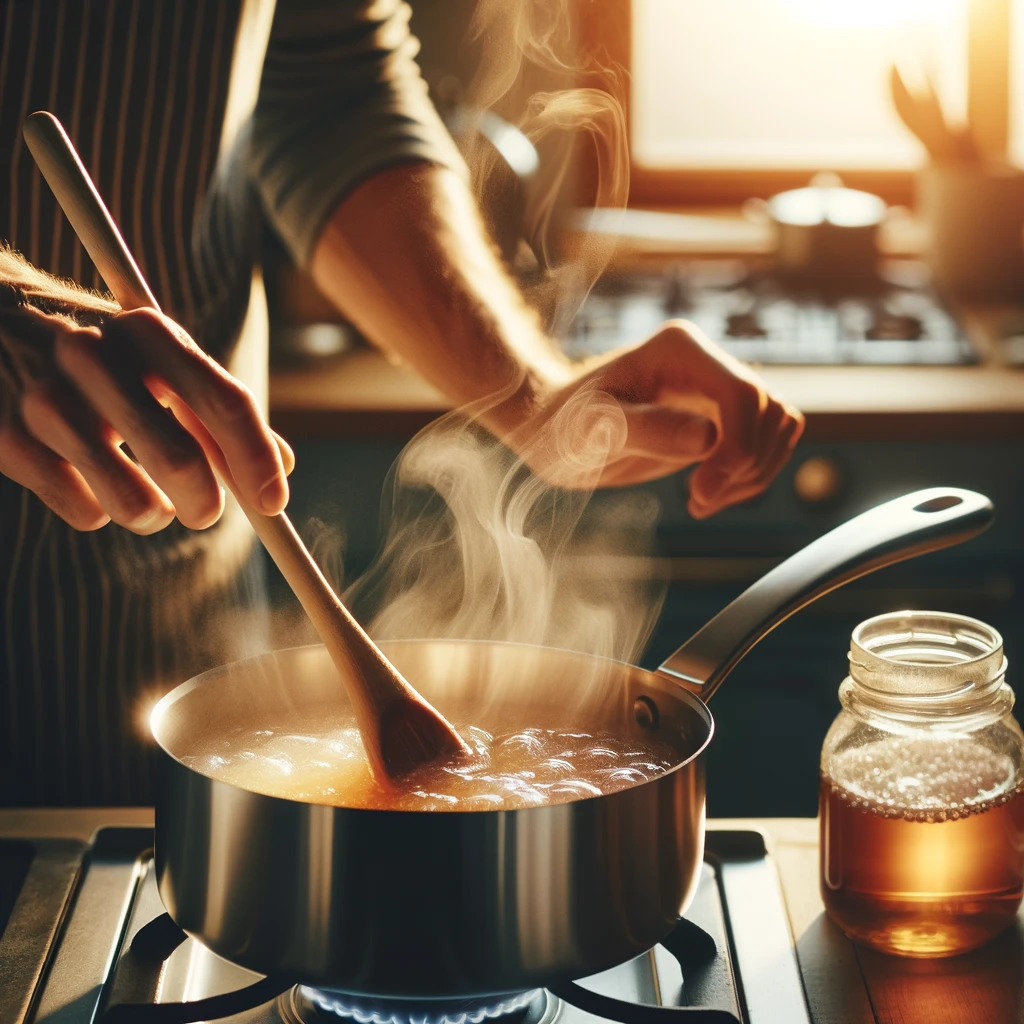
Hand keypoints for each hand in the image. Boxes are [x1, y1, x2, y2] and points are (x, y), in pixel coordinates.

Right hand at [0, 306, 292, 532]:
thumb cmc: (96, 349)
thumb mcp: (157, 356)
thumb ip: (218, 407)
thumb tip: (283, 464)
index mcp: (148, 331)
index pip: (224, 402)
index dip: (257, 460)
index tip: (274, 504)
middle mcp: (93, 357)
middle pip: (181, 462)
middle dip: (205, 505)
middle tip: (204, 511)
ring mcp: (42, 399)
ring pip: (133, 504)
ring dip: (153, 514)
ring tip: (145, 496)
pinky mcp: (3, 438)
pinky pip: (84, 512)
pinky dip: (99, 509)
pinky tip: (85, 476)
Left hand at [504, 320, 803, 516]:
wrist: (552, 430)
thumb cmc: (561, 426)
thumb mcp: (590, 431)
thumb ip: (645, 430)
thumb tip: (707, 437)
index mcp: (679, 350)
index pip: (743, 395)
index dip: (737, 448)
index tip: (700, 492)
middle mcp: (706, 362)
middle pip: (769, 411)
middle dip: (744, 464)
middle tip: (696, 499)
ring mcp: (716, 389)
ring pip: (778, 426)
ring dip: (752, 473)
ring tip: (700, 499)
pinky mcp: (719, 418)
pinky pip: (764, 444)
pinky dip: (747, 477)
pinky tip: (705, 496)